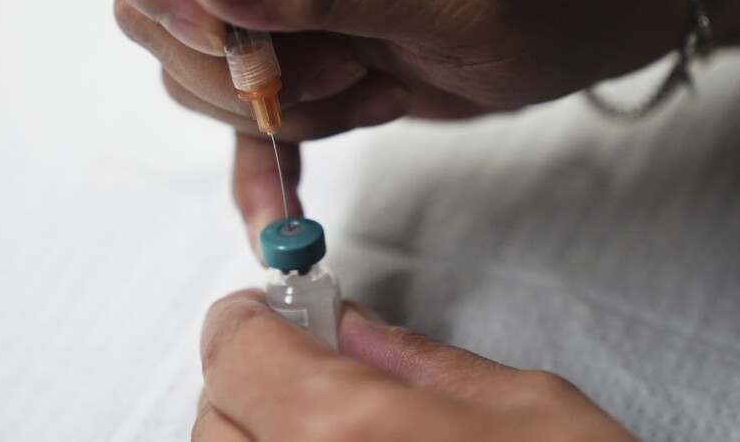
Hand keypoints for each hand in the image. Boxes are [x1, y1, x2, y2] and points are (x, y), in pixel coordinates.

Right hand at [104, 0, 687, 245]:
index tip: (209, 24)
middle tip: (332, 69)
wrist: (582, 17)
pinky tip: (283, 207)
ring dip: (270, 107)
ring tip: (369, 89)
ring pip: (193, 61)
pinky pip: (239, 114)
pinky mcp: (298, 53)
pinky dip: (259, 163)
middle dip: (226, 54)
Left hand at [193, 290, 635, 440]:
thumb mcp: (524, 408)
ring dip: (258, 435)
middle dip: (253, 378)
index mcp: (344, 433)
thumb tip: (356, 330)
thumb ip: (418, 359)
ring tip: (330, 424)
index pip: (235, 348)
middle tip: (309, 367)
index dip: (250, 319)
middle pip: (214, 415)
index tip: (272, 310)